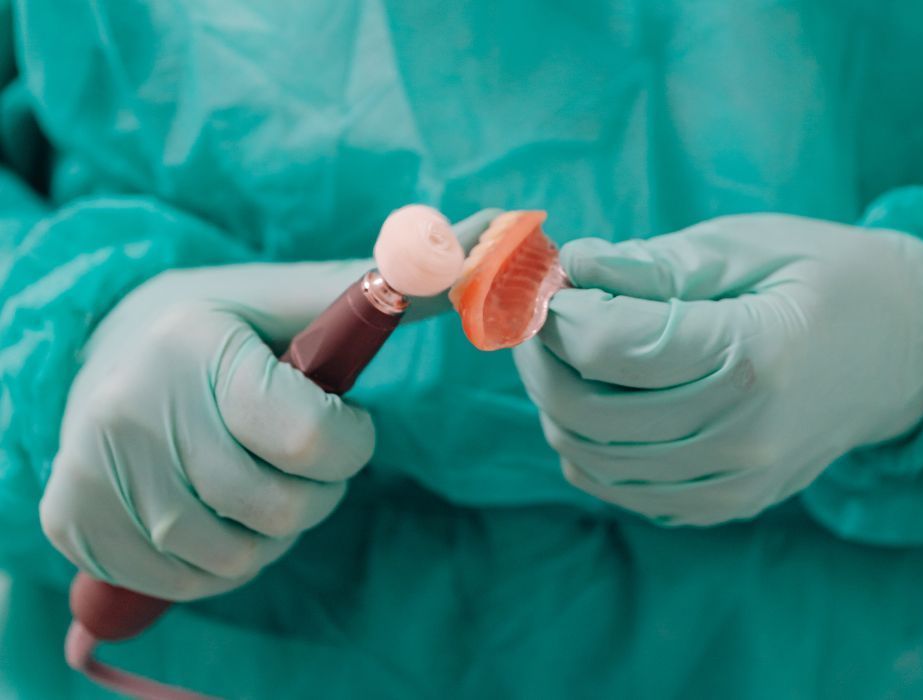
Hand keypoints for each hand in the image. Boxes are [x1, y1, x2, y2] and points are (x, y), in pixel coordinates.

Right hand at [40, 211, 498, 599]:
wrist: (97, 348)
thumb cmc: (218, 325)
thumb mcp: (289, 297)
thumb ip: (389, 282)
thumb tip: (493, 230)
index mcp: (197, 347)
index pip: (309, 439)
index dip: (350, 444)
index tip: (345, 424)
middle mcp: (135, 412)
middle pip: (280, 509)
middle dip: (318, 490)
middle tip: (301, 455)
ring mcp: (99, 473)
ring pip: (238, 557)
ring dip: (273, 530)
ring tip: (257, 479)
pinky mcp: (76, 522)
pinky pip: (188, 582)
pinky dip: (223, 559)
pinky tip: (215, 508)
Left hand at [514, 214, 922, 524]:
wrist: (906, 352)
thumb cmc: (828, 280)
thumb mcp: (748, 247)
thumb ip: (655, 263)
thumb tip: (573, 264)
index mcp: (753, 359)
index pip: (606, 349)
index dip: (557, 313)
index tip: (547, 284)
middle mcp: (741, 437)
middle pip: (583, 410)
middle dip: (539, 357)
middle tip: (536, 317)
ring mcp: (733, 484)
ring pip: (589, 456)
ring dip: (554, 401)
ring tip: (562, 352)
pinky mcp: (724, 504)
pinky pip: (619, 487)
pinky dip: (587, 443)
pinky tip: (598, 398)